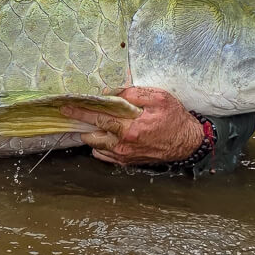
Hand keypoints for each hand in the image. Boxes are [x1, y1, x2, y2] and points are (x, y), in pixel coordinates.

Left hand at [61, 86, 201, 166]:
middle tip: (75, 114)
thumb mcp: (159, 98)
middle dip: (82, 125)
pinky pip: (105, 156)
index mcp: (130, 129)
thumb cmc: (175, 119)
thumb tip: (111, 92)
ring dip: (91, 135)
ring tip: (91, 124)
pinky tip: (103, 136)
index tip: (65, 107)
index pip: (98, 118)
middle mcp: (124, 145)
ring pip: (96, 147)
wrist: (188, 143)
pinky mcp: (128, 162)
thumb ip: (133, 94)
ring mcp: (125, 156)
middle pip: (92, 136)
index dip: (80, 112)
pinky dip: (99, 146)